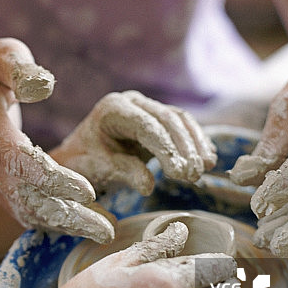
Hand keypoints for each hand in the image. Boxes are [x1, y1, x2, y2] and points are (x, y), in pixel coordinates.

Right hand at [0, 38, 115, 241]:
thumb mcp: (1, 53)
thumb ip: (20, 68)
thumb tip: (44, 86)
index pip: (14, 155)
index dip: (50, 176)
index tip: (87, 191)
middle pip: (19, 189)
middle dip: (64, 211)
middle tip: (106, 228)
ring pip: (19, 206)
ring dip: (60, 223)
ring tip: (102, 232)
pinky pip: (18, 207)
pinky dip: (49, 221)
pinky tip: (82, 227)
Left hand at [51, 91, 216, 197]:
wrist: (80, 155)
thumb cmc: (85, 162)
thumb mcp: (98, 168)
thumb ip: (123, 172)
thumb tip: (148, 185)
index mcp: (113, 109)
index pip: (147, 126)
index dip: (167, 149)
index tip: (181, 173)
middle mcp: (132, 101)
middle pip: (167, 120)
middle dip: (185, 148)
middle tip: (195, 175)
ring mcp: (146, 106)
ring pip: (179, 120)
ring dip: (195, 144)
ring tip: (206, 168)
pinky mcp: (157, 117)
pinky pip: (182, 125)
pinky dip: (196, 141)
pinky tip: (207, 158)